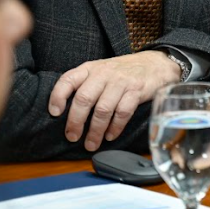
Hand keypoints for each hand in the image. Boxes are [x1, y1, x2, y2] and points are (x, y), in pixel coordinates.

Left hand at [49, 50, 180, 151]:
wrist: (155, 64)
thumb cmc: (122, 72)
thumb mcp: (101, 70)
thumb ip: (85, 84)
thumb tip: (65, 111)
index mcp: (90, 68)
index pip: (68, 80)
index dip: (58, 96)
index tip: (54, 113)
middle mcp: (103, 73)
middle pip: (84, 99)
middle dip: (76, 122)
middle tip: (72, 137)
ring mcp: (121, 82)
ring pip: (102, 110)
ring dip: (95, 131)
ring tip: (91, 144)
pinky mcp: (136, 91)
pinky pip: (122, 113)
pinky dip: (115, 128)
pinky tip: (110, 136)